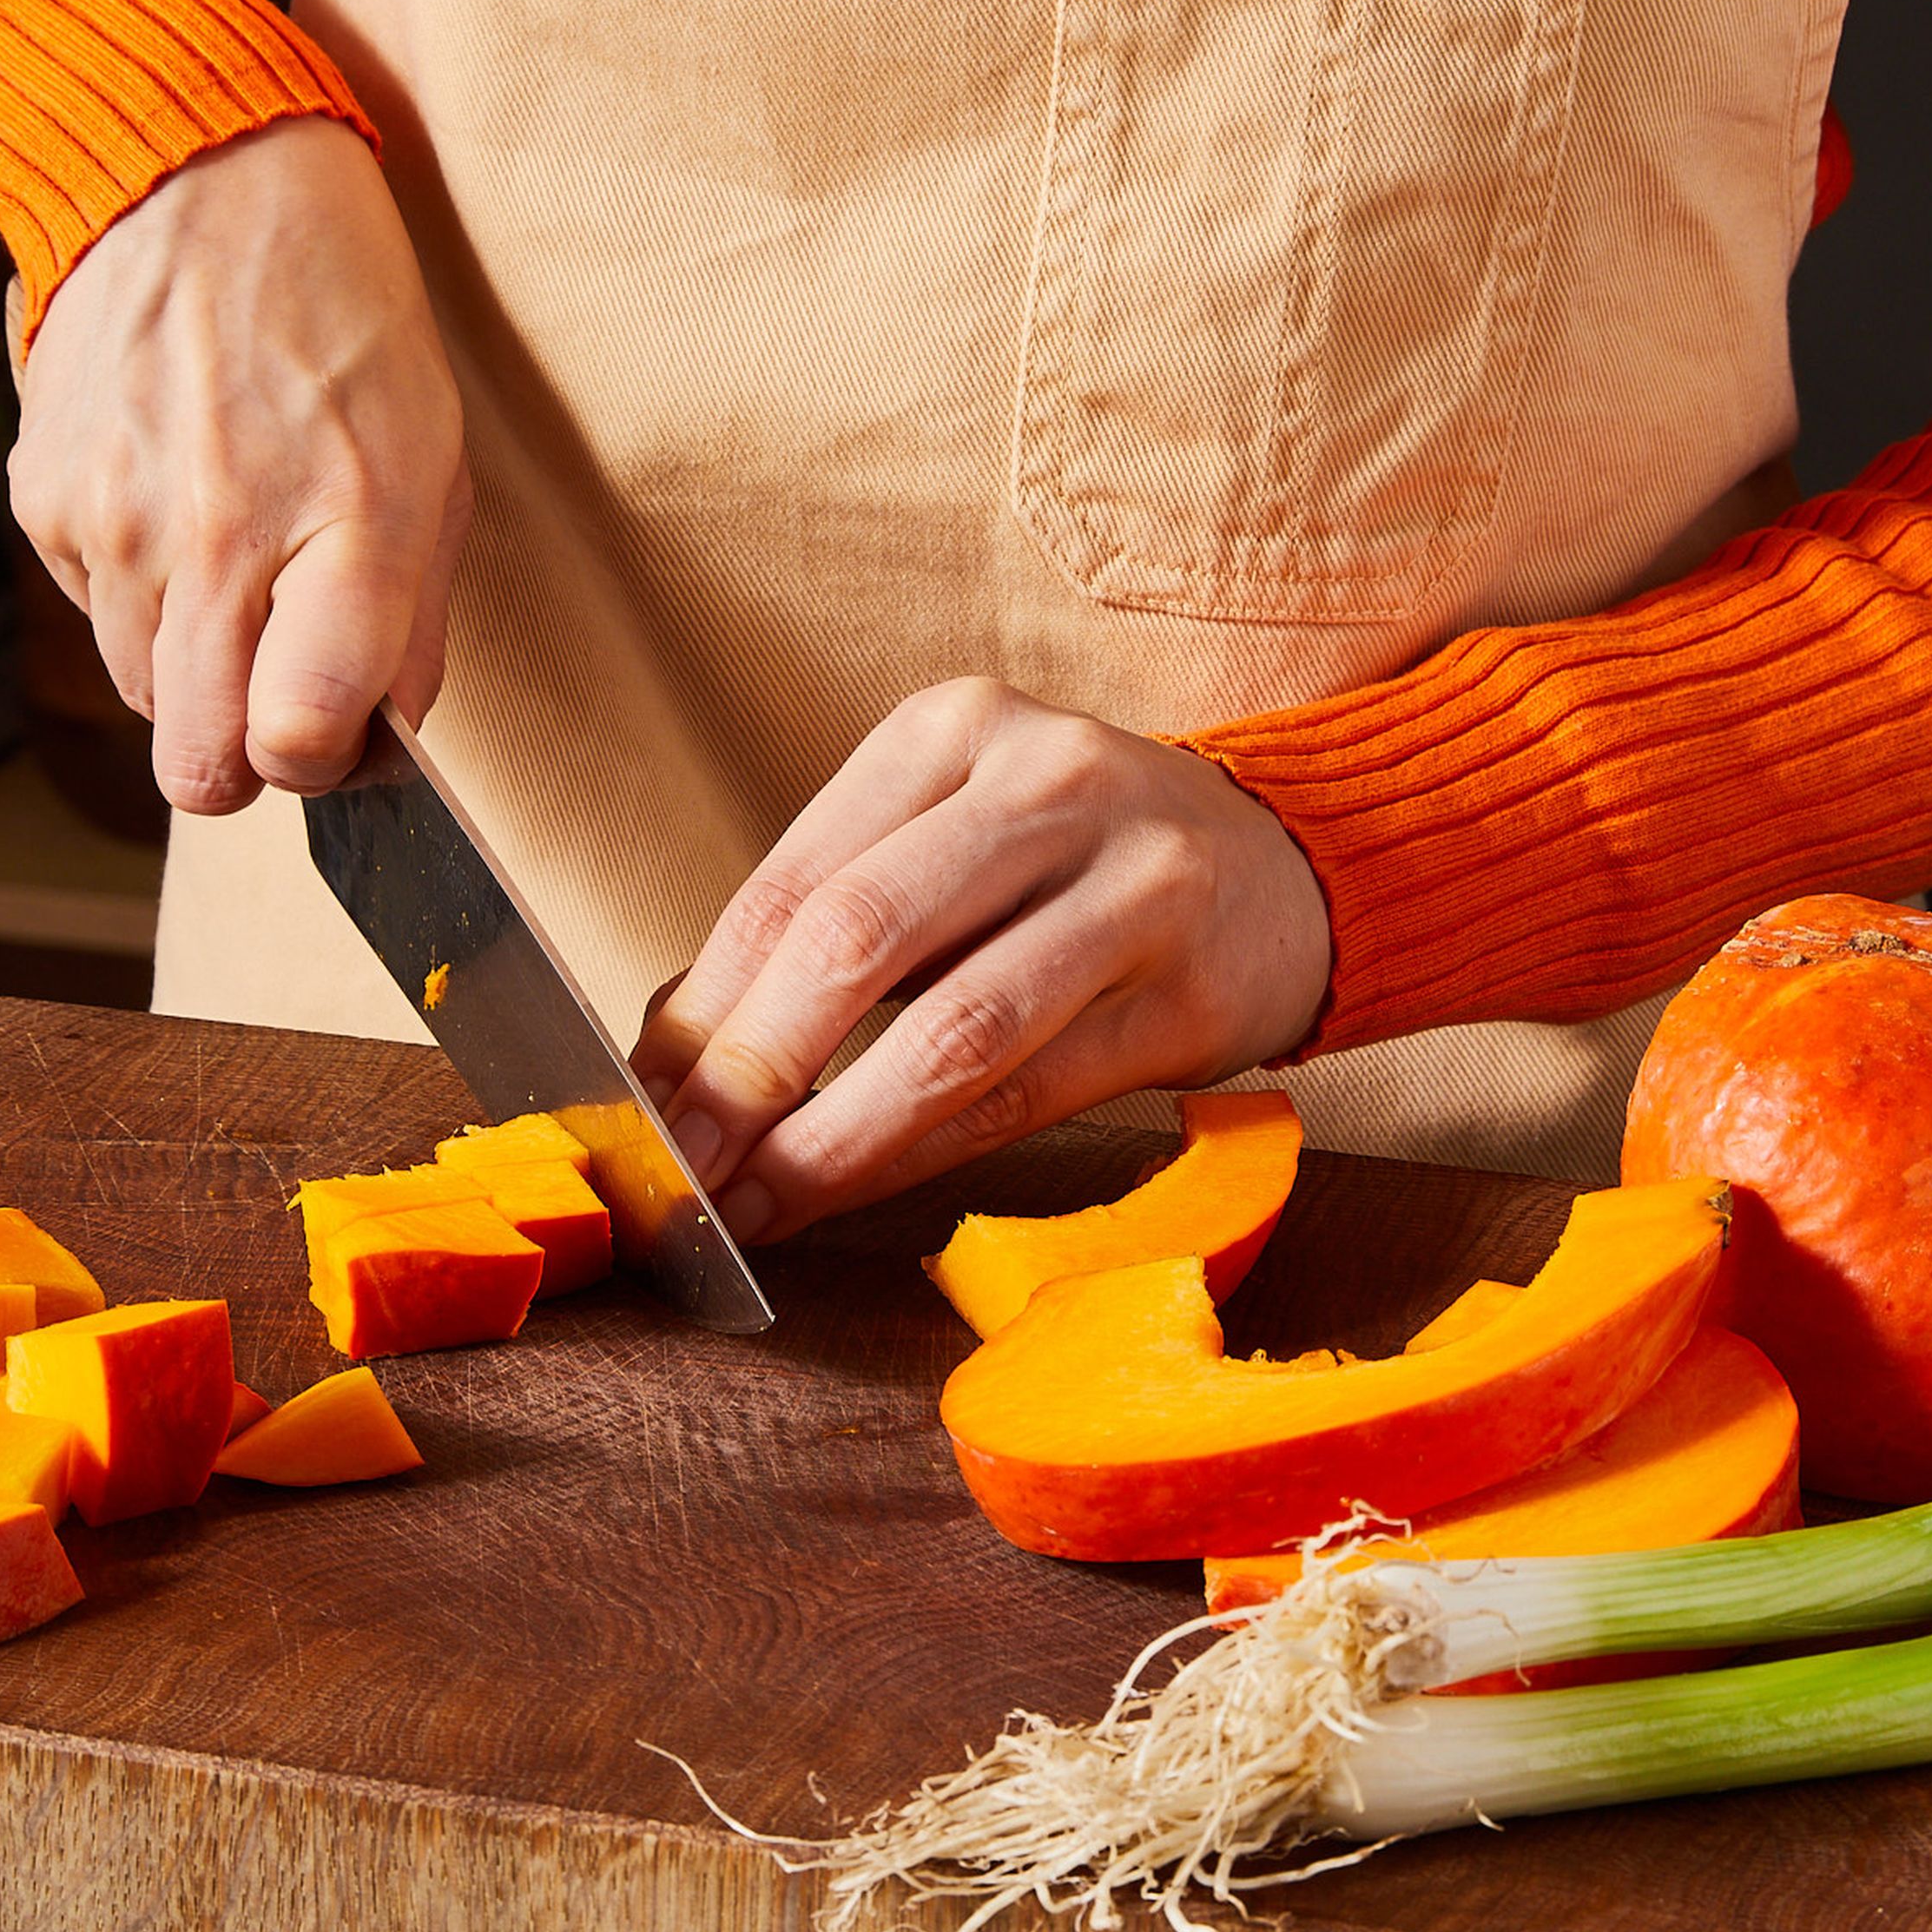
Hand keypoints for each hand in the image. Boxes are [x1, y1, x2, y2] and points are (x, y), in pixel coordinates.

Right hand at [9, 117, 470, 813]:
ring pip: (145, 701)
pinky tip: (173, 504)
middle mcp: (217, 539)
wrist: (197, 182)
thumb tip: (372, 750)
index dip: (320, 766)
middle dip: (244, 754)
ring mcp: (114, 524)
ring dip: (192, 669)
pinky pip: (92, 618)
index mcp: (346, 530)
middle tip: (278, 683)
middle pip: (199, 769)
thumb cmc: (341, 332)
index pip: (297, 740)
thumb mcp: (433, 469)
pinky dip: (135, 594)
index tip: (336, 733)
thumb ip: (411, 630)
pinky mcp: (44, 503)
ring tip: (232, 561)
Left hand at [629, 679, 1331, 1243]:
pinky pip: (1027, 1093)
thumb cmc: (1073, 868)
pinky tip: (846, 1192)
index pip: (795, 880)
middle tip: (683, 1164)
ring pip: (951, 1030)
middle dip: (749, 1070)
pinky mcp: (1191, 991)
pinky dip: (917, 1155)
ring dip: (830, 1137)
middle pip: (860, 938)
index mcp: (953, 729)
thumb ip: (827, 922)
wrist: (1290, 868)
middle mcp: (1046, 783)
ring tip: (751, 1202)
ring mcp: (1134, 883)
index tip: (641, 1100)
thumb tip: (672, 1051)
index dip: (704, 1005)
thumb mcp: (947, 842)